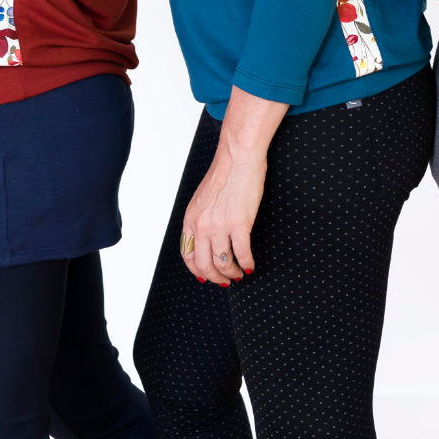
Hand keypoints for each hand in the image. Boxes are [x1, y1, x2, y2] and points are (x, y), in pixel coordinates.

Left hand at [179, 86, 287, 286]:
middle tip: (226, 280)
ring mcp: (219, 226)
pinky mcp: (239, 224)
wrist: (238, 157)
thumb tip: (207, 239)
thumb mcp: (203, 198)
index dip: (197, 270)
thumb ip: (201, 219)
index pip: (188, 255)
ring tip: (240, 273)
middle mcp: (202, 225)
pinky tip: (250, 264)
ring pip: (223, 263)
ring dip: (232, 272)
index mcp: (191, 219)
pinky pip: (241, 253)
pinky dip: (247, 263)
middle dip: (215, 277)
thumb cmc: (225, 174)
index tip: (206, 276)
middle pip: (204, 265)